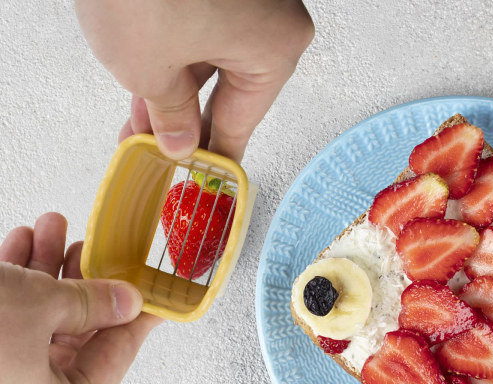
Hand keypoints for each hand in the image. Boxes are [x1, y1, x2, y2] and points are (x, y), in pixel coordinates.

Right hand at [0, 213, 160, 383]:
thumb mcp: (37, 307)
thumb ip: (92, 302)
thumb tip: (129, 300)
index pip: (117, 356)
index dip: (139, 315)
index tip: (159, 289)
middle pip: (78, 335)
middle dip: (83, 279)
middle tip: (94, 243)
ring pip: (39, 322)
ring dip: (46, 270)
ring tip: (54, 226)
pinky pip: (7, 322)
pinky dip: (14, 281)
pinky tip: (21, 242)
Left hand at [75, 0, 313, 160]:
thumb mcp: (150, 69)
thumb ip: (169, 114)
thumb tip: (179, 141)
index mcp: (275, 46)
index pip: (241, 122)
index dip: (215, 158)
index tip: (204, 181)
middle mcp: (270, 16)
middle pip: (226, 90)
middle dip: (184, 124)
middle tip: (163, 155)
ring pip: (207, 60)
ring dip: (171, 93)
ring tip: (140, 125)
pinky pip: (197, 29)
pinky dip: (170, 57)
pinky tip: (145, 83)